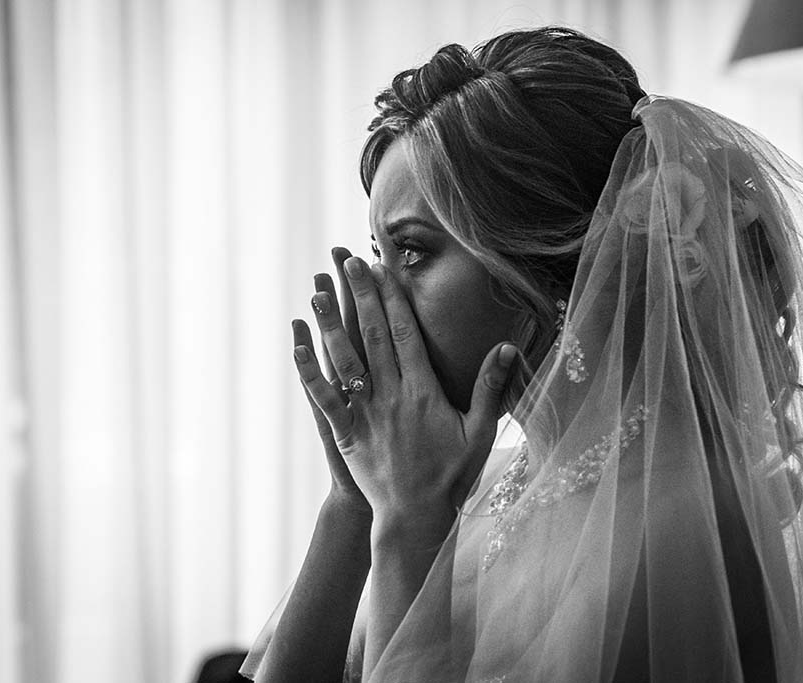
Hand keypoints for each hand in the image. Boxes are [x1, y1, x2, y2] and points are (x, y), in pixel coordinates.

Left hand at [293, 255, 517, 536]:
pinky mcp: (345, 432)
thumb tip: (505, 347)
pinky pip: (323, 396)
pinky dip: (308, 369)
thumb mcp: (481, 433)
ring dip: (329, 322)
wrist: (415, 518)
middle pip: (371, 335)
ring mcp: (365, 413)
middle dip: (358, 293)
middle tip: (346, 260)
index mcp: (423, 391)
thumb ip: (491, 388)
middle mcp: (390, 395)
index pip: (405, 332)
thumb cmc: (451, 476)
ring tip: (316, 289)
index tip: (382, 266)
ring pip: (343, 359)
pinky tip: (297, 344)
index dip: (392, 296)